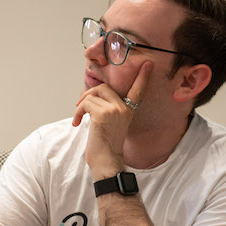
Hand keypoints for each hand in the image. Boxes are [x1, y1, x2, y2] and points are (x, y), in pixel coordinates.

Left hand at [72, 61, 151, 177]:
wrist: (106, 161)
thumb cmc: (105, 145)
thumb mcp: (111, 124)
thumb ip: (108, 109)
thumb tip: (91, 96)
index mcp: (128, 110)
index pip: (137, 90)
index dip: (142, 77)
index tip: (148, 64)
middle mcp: (124, 108)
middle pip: (103, 87)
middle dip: (88, 94)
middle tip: (81, 106)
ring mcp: (114, 110)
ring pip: (92, 94)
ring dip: (81, 105)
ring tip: (79, 118)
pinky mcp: (102, 114)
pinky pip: (85, 104)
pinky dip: (78, 112)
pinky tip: (77, 123)